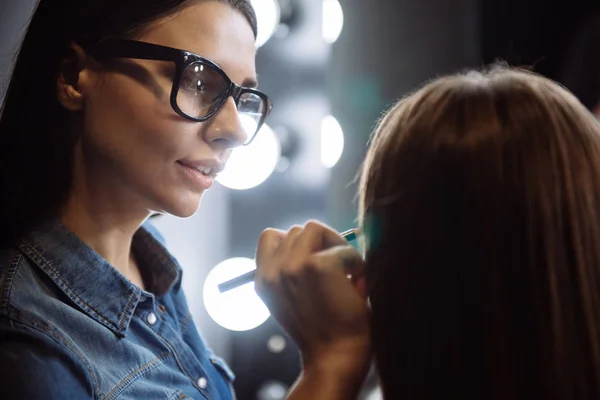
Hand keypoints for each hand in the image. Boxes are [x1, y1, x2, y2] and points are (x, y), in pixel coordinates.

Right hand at [255, 221, 370, 385]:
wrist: (336, 357)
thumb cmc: (323, 329)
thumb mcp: (293, 298)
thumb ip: (291, 269)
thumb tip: (315, 236)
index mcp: (262, 280)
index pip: (271, 237)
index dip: (297, 245)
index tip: (314, 266)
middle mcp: (271, 272)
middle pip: (297, 230)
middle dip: (320, 245)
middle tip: (337, 272)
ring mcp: (291, 266)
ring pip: (314, 228)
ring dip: (335, 247)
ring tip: (344, 275)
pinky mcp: (316, 265)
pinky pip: (341, 247)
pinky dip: (354, 262)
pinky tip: (355, 285)